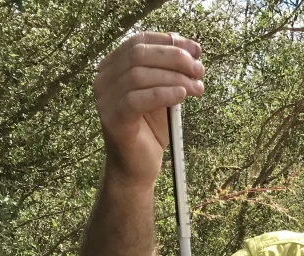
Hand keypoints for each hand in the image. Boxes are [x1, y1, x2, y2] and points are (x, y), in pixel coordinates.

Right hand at [93, 31, 205, 186]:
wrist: (138, 166)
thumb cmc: (151, 129)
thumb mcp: (164, 93)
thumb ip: (171, 72)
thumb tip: (193, 51)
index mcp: (114, 66)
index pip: (139, 41)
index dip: (170, 41)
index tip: (197, 50)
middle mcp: (104, 79)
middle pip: (139, 54)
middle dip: (175, 58)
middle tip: (199, 70)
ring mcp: (105, 99)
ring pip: (138, 74)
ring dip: (174, 77)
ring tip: (197, 87)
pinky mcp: (113, 119)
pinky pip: (136, 99)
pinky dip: (163, 93)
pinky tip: (182, 95)